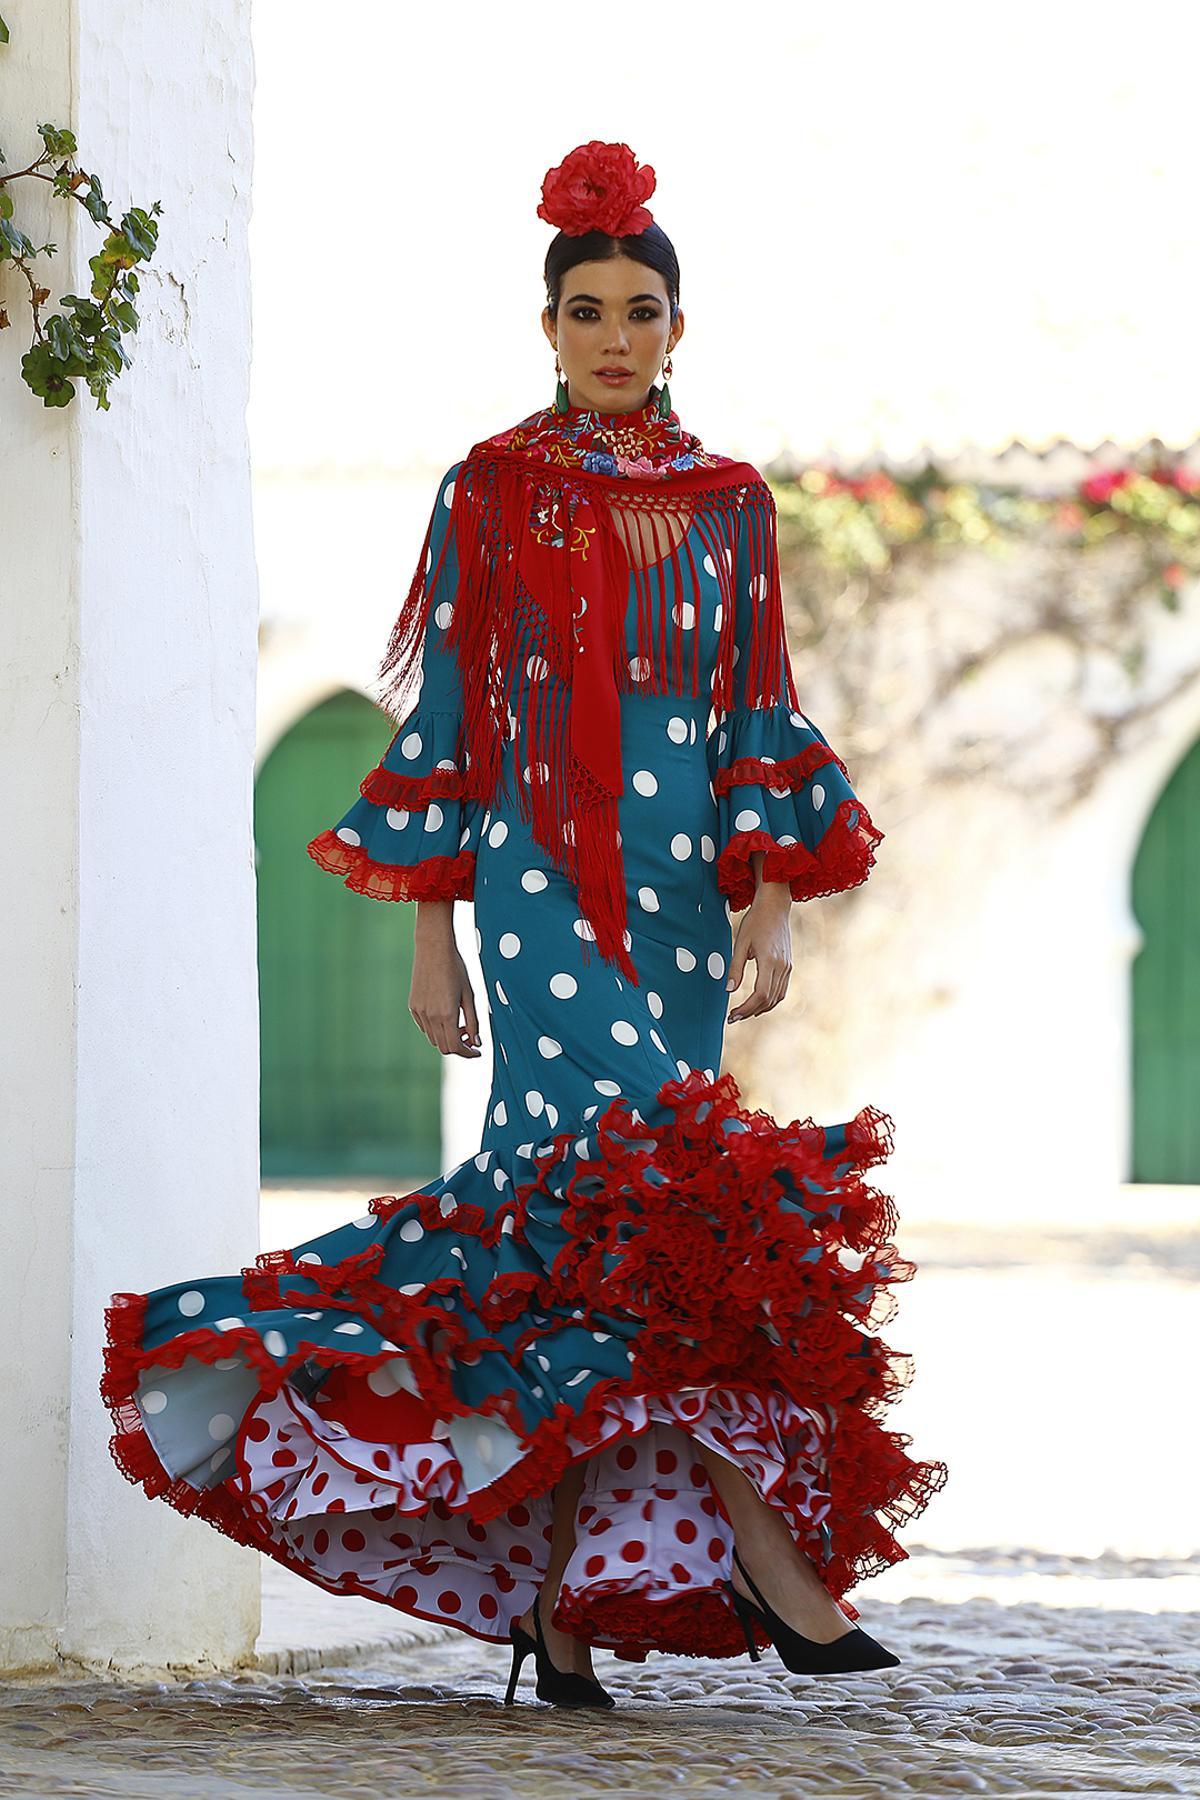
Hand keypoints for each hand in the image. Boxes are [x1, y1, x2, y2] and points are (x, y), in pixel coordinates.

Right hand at [409, 928, 482, 1056]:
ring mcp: (420, 1012)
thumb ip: (474, 1022)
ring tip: (459, 1024)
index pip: (456, 1047)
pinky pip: (425, 1027)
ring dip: (447, 1038)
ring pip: (434, 1039)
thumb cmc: (456, 969)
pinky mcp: (413, 1007)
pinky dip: (436, 1029)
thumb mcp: (470, 995)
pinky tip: (446, 1016)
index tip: (477, 1051)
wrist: (433, 949)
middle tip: (470, 1038)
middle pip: (444, 1047)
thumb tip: (476, 1043)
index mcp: (447, 1014)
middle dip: (459, 1047)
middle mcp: (431, 1017)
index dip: (468, 1053)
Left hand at [726, 886, 791, 1022]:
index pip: (760, 994)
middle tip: (733, 1017)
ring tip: (744, 1012)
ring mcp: (788, 967)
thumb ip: (735, 967)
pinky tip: (757, 1002)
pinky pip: (781, 989)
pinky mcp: (788, 965)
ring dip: (761, 1008)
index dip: (747, 1008)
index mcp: (769, 960)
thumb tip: (728, 990)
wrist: (775, 906)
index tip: (733, 1013)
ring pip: (777, 997)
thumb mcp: (740, 942)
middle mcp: (782, 966)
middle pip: (769, 999)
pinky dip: (770, 1000)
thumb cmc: (755, 921)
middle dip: (751, 1012)